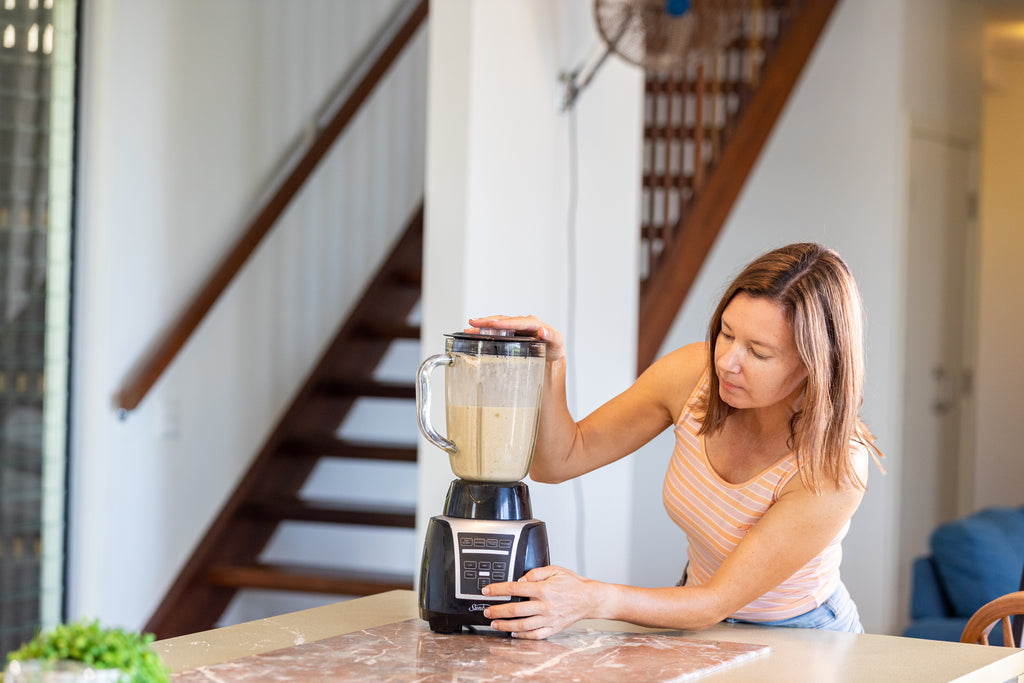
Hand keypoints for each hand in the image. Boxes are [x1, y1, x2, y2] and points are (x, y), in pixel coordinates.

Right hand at [467, 315, 565, 361]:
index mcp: (534, 324)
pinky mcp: (510, 334)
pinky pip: (496, 331)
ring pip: (497, 324)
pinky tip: (473, 333)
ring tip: (470, 327)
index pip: (518, 322)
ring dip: (483, 325)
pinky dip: (485, 331)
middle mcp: (523, 324)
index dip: (505, 323)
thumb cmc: (554, 350)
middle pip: (504, 320)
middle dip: (488, 322)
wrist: (551, 356)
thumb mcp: (557, 344)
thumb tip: (543, 330)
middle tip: (474, 323)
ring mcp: (515, 328)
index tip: (493, 324)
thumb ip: (552, 337)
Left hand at [481, 565, 599, 639]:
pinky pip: (535, 635)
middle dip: (497, 611)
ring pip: (522, 625)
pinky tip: (513, 633)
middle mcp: (545, 606)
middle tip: (487, 611)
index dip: (498, 590)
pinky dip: (522, 636)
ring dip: (505, 625)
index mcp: (544, 589)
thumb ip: (535, 572)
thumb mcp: (555, 569)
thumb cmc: (573, 584)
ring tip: (495, 624)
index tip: (487, 591)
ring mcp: (549, 619)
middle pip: (515, 610)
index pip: (515, 589)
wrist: (589, 598)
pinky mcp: (553, 629)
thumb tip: (520, 580)